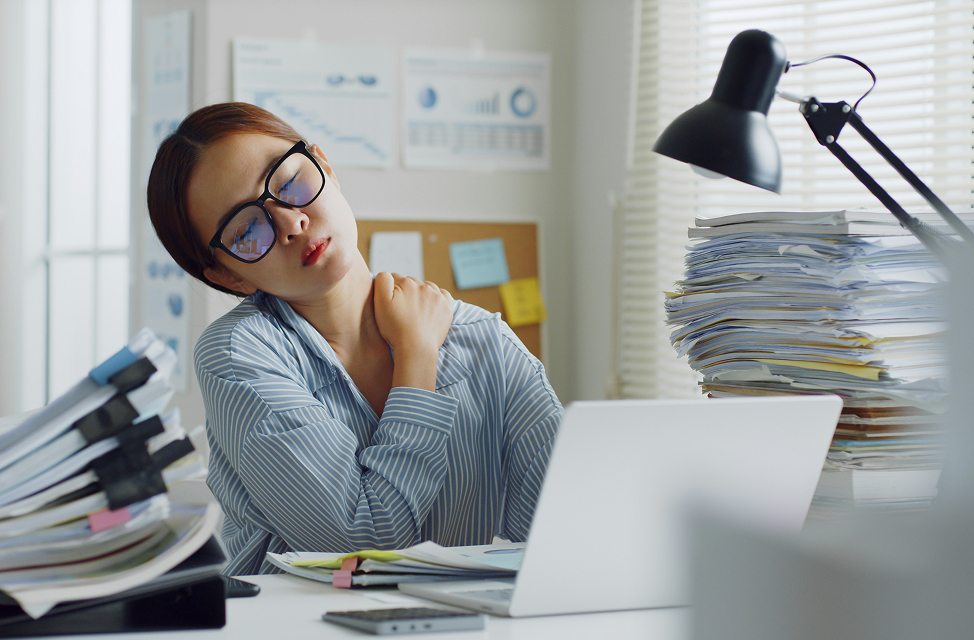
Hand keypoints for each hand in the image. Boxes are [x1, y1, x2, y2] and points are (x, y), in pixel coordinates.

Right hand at [373, 273, 453, 389]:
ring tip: (415, 311)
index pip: (394, 278)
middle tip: (401, 309)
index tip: (390, 303)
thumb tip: (387, 274)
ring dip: (421, 294)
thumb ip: (382, 281)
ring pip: (426, 288)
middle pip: (411, 283)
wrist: (416, 348)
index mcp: (406, 283)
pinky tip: (430, 307)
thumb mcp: (380, 303)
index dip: (390, 290)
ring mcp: (437, 296)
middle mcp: (423, 286)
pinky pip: (442, 294)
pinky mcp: (447, 307)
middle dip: (405, 291)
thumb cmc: (395, 328)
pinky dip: (436, 298)